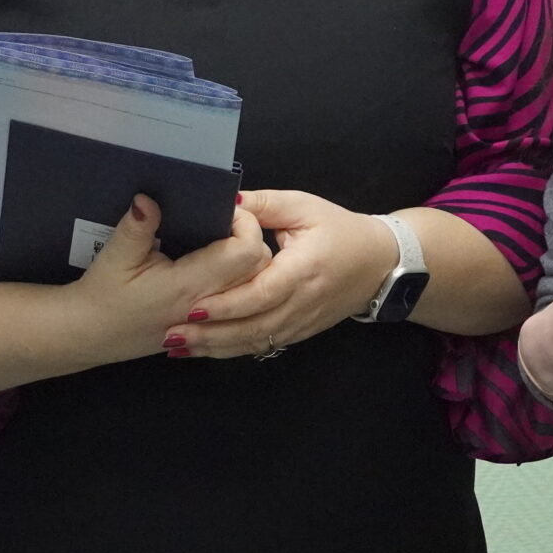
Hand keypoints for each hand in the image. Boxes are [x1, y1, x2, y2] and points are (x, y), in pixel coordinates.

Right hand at [63, 196, 269, 361]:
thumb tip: (149, 197)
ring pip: (255, 285)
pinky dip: (242, 279)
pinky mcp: (210, 324)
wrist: (91, 336)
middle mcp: (210, 305)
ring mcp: (213, 319)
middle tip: (227, 222)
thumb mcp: (114, 257)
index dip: (245, 225)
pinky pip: (242, 299)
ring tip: (224, 240)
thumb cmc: (102, 298)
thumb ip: (137, 227)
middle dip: (252, 237)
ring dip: (250, 260)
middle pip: (259, 267)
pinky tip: (220, 264)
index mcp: (189, 285)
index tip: (226, 210)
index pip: (245, 251)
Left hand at [169, 188, 399, 357]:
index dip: (227, 303)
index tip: (193, 306)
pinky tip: (206, 350)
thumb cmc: (341, 230)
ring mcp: (303, 322)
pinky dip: (233, 350)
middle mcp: (303, 302)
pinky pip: (264, 345)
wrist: (381, 263)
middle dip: (211, 334)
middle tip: (171, 334)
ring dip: (217, 347)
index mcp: (304, 269)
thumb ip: (264, 204)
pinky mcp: (301, 332)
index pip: (261, 293)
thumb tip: (226, 202)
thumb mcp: (305, 206)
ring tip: (179, 347)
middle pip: (254, 326)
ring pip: (256, 342)